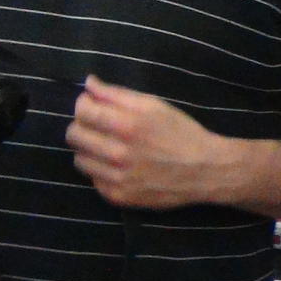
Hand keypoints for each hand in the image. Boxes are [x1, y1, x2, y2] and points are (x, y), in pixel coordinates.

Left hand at [65, 75, 234, 209]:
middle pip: (74, 135)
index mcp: (128, 126)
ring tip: (110, 148)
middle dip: (83, 126)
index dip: (84, 105)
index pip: (82, 111)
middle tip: (100, 128)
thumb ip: (117, 94)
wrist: (207, 171)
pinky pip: (94, 181)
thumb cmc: (182, 133)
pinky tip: (120, 167)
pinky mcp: (119, 197)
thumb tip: (88, 83)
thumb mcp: (154, 106)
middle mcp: (118, 154)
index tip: (93, 106)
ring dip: (90, 150)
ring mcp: (117, 179)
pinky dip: (102, 172)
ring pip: (80, 160)